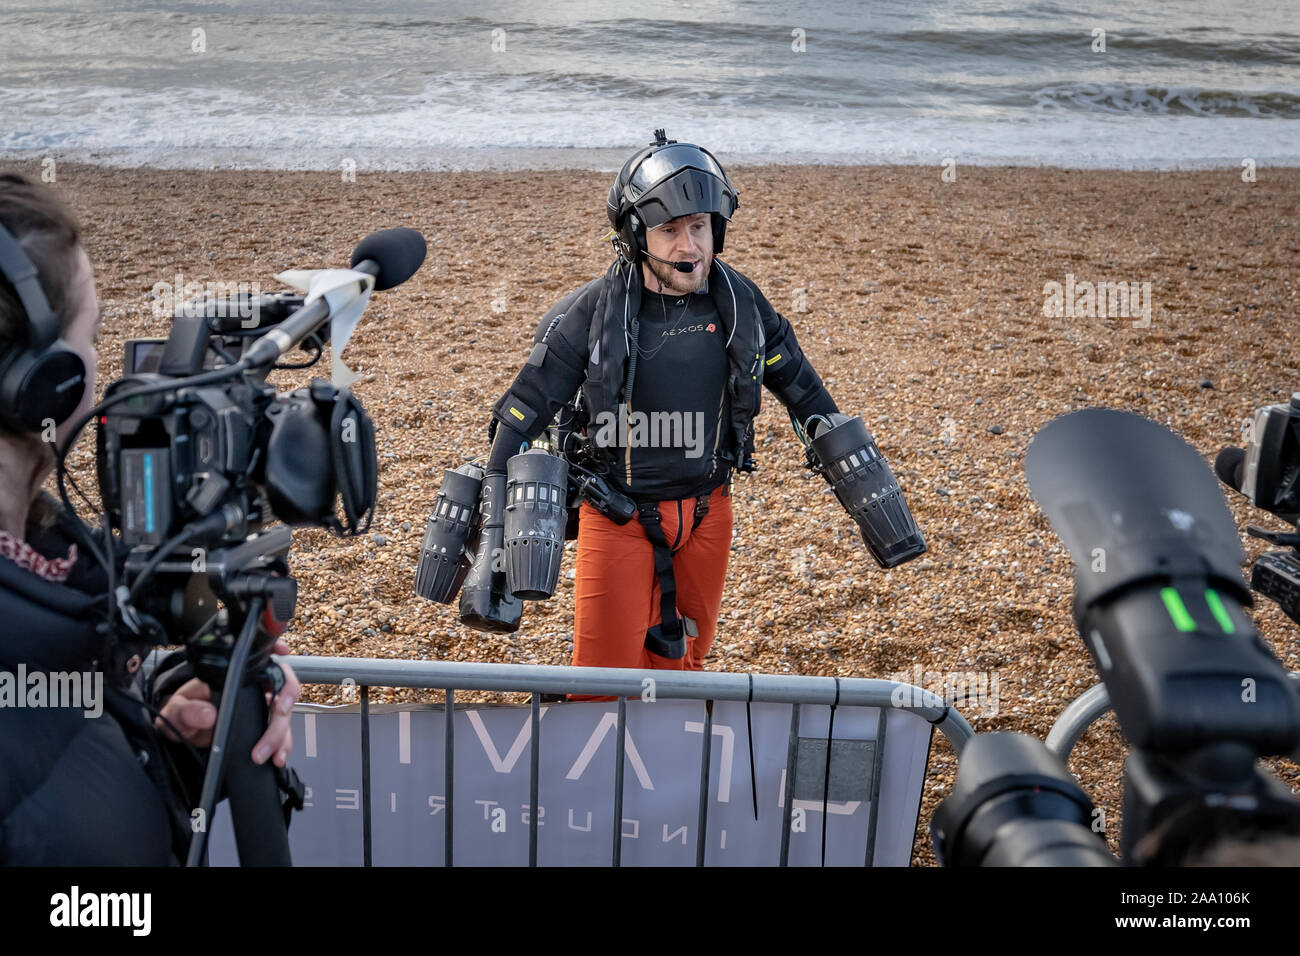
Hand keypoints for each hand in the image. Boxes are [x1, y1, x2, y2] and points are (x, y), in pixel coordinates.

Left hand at [155, 637, 300, 767]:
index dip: (276, 650)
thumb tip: (209, 714)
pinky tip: (277, 757)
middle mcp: (251, 688)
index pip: (259, 657)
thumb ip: (188, 710)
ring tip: (263, 752)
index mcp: (231, 675)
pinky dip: (283, 746)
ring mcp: (260, 707)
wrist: (183, 737)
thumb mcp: (177, 710)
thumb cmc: (181, 715)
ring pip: (284, 713)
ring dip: (280, 733)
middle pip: (281, 685)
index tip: (281, 652)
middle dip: (284, 701)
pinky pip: (282, 735)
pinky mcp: (263, 728)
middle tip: (276, 715)